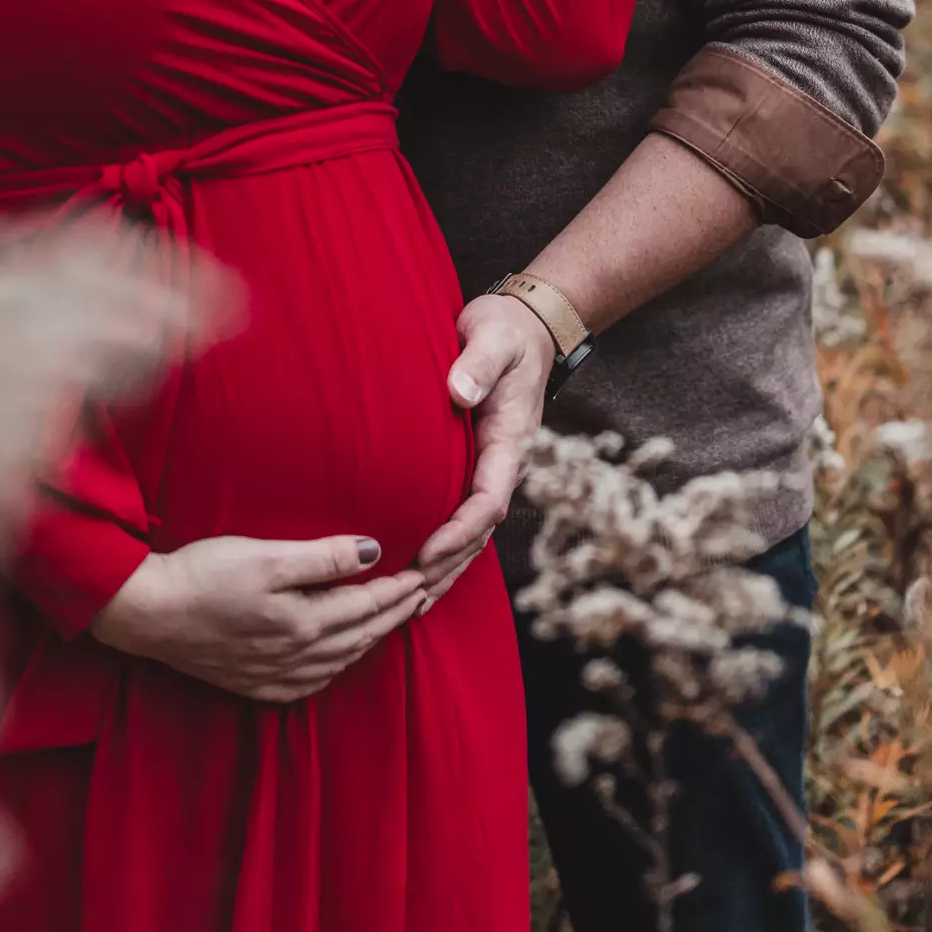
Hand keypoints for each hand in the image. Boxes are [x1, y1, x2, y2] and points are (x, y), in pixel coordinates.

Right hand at [90, 532, 428, 704]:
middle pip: (361, 636)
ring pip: (341, 661)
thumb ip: (323, 557)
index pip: (367, 606)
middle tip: (422, 597)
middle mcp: (297, 657)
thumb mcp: (266, 557)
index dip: (399, 590)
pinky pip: (312, 682)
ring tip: (390, 621)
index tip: (425, 575)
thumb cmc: (203, 575)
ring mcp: (275, 675)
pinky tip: (338, 658)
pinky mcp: (253, 684)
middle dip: (394, 615)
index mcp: (304, 623)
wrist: (147, 614)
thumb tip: (373, 551)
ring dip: (370, 640)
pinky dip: (336, 666)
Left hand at [415, 293, 555, 597]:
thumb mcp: (495, 338)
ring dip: (445, 570)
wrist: (523, 327)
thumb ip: (480, 363)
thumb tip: (461, 390)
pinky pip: (462, 517)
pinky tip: (418, 574)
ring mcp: (491, 469)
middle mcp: (503, 464)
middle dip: (447, 567)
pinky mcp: (475, 466)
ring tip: (410, 604)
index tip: (426, 553)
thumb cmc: (505, 332)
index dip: (458, 531)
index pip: (488, 500)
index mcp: (510, 441)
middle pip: (479, 531)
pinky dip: (444, 550)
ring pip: (472, 533)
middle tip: (407, 597)